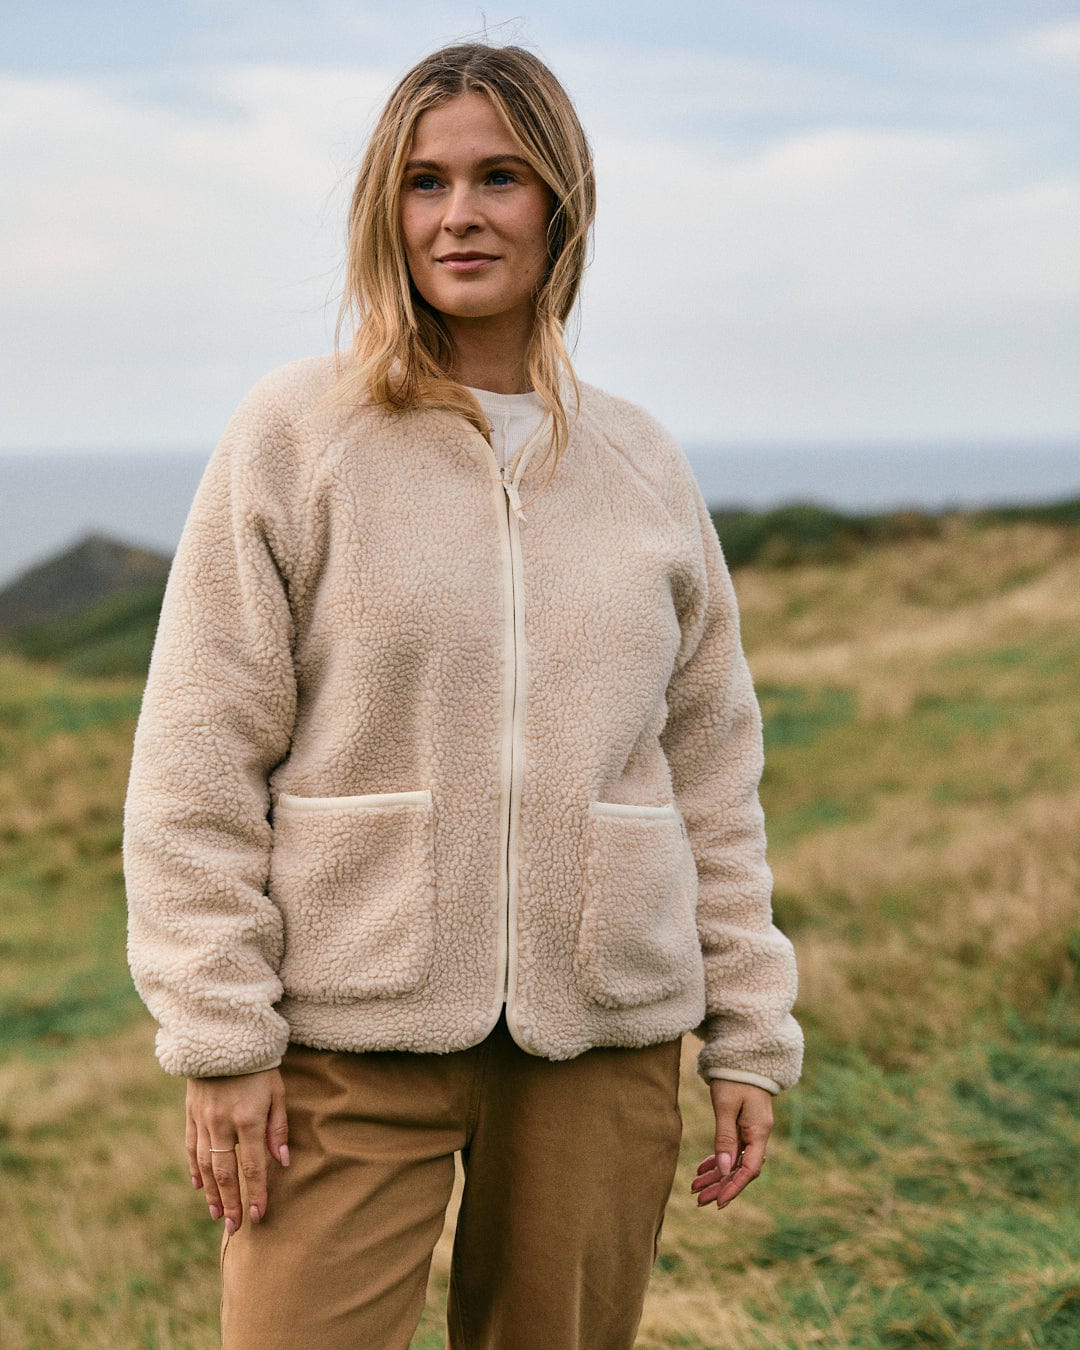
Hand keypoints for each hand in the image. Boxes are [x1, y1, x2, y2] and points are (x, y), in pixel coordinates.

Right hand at [186, 1068, 288, 1234]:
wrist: (224, 1035)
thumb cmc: (259, 1065)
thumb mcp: (277, 1091)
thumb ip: (278, 1128)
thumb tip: (282, 1163)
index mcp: (248, 1119)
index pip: (253, 1166)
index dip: (256, 1193)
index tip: (258, 1216)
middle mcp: (222, 1123)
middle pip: (226, 1173)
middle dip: (231, 1203)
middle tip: (234, 1228)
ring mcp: (203, 1120)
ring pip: (205, 1165)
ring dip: (211, 1193)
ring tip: (217, 1215)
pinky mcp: (190, 1113)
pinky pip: (191, 1147)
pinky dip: (195, 1169)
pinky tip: (199, 1186)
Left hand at [690, 1079, 773, 1210]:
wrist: (743, 1055)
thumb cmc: (734, 1077)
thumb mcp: (725, 1106)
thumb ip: (725, 1137)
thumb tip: (723, 1170)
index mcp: (758, 1131)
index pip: (749, 1169)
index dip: (733, 1187)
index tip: (718, 1202)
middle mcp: (758, 1134)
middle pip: (741, 1169)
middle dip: (721, 1186)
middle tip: (699, 1201)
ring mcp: (751, 1130)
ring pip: (735, 1161)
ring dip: (717, 1176)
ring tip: (695, 1190)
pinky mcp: (743, 1125)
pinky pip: (732, 1150)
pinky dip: (718, 1160)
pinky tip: (702, 1170)